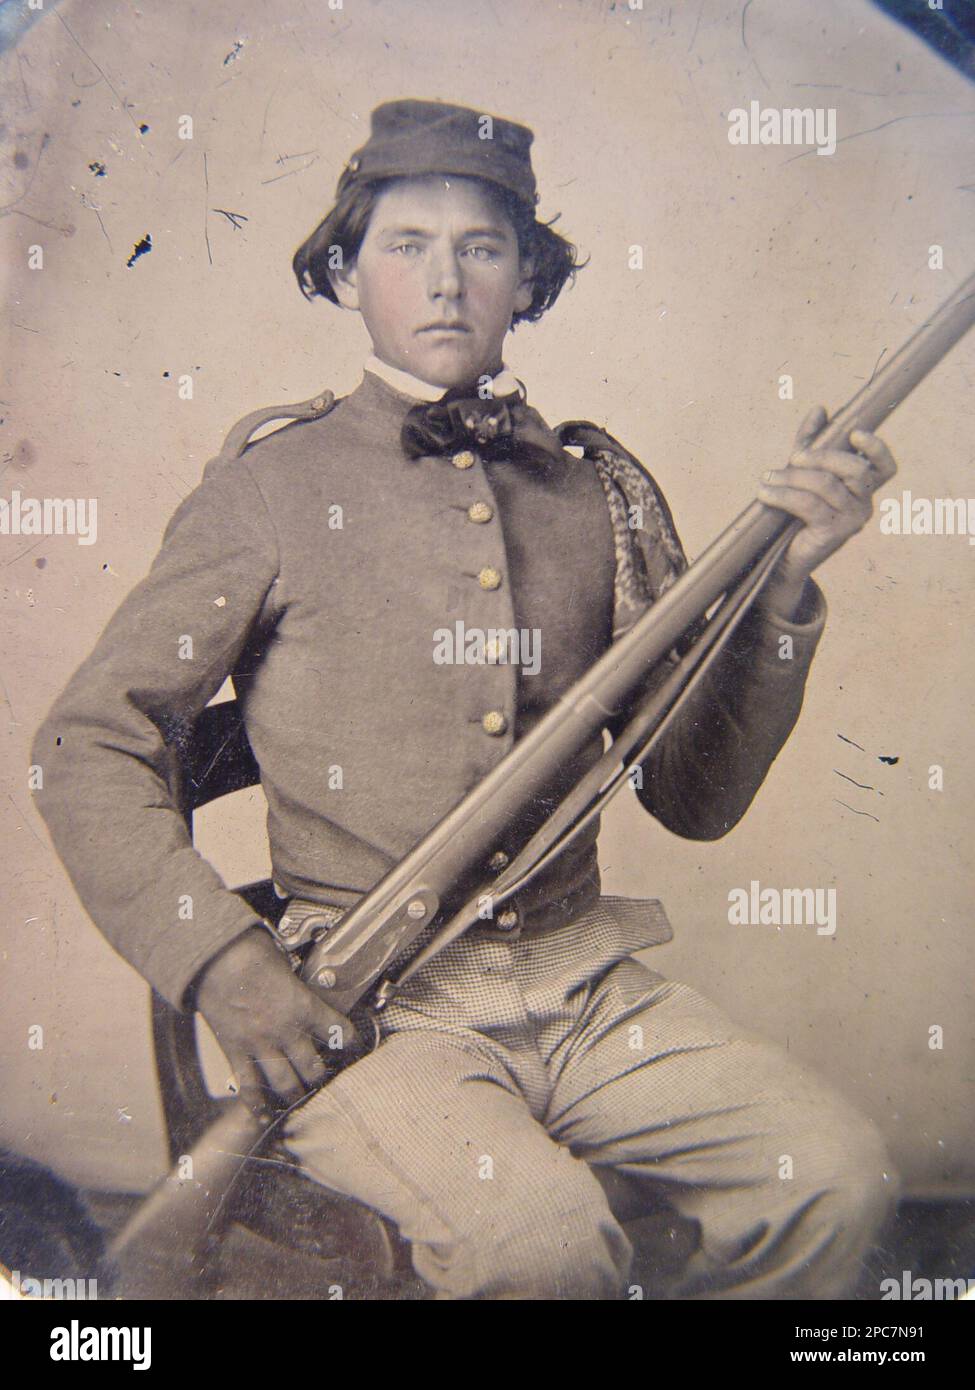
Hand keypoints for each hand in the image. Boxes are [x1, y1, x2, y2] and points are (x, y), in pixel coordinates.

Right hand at [195, 927, 358, 1119]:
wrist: (214, 957)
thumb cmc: (250, 952)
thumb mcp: (286, 963)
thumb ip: (296, 983)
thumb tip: (301, 988)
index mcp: (303, 1006)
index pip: (339, 1031)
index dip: (350, 1040)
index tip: (354, 1046)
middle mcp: (286, 1031)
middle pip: (313, 1070)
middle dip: (321, 1080)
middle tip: (326, 1083)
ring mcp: (259, 1044)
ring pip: (284, 1084)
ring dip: (295, 1095)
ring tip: (301, 1100)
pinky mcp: (235, 1050)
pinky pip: (247, 1085)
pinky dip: (255, 1104)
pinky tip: (262, 1116)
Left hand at [756, 405, 897, 616]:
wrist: (784, 557)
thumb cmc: (796, 510)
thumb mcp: (804, 471)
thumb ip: (812, 441)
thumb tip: (820, 409)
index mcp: (864, 487)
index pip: (886, 466)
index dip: (876, 448)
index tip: (855, 433)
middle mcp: (865, 504)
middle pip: (854, 469)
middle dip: (822, 456)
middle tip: (792, 457)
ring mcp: (852, 521)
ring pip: (827, 485)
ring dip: (792, 477)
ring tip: (767, 477)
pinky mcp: (833, 535)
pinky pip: (809, 505)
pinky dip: (784, 495)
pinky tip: (765, 493)